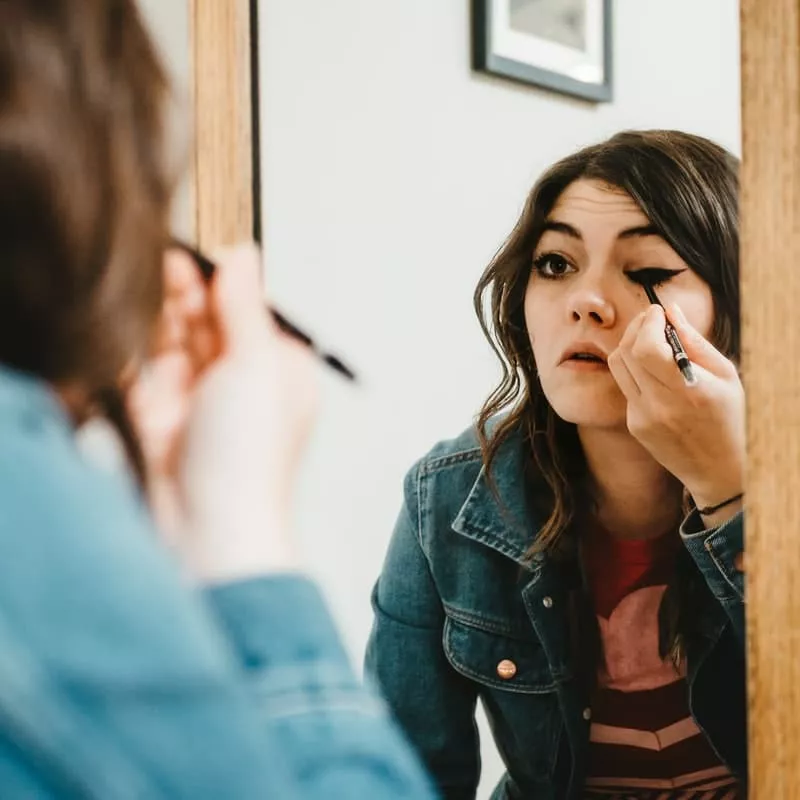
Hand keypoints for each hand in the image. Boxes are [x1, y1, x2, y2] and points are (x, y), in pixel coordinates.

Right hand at [128, 244, 317, 580]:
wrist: (209, 526)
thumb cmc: (249, 456)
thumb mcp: (256, 365)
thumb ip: (244, 306)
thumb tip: (244, 253)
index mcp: (279, 370)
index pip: (250, 310)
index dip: (225, 280)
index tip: (201, 251)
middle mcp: (242, 382)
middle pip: (211, 321)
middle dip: (191, 292)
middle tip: (168, 258)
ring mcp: (200, 399)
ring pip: (177, 340)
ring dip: (164, 313)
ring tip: (151, 280)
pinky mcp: (162, 416)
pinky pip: (148, 367)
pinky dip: (141, 346)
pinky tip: (136, 320)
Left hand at [607, 303, 744, 514]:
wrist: (718, 468)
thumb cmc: (729, 417)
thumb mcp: (725, 376)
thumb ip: (695, 342)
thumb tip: (670, 311)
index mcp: (688, 390)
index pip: (647, 348)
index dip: (647, 323)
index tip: (657, 311)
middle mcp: (659, 405)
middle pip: (625, 353)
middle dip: (636, 328)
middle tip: (651, 319)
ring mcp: (642, 417)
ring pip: (617, 367)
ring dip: (629, 345)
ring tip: (649, 339)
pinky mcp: (634, 425)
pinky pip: (625, 387)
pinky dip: (636, 371)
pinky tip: (654, 372)